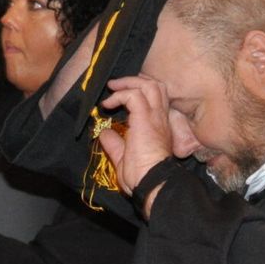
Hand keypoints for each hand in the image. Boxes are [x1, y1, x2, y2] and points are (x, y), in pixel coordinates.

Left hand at [97, 75, 174, 208]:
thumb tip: (104, 133)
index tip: (119, 97)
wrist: (152, 182)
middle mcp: (160, 118)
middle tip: (115, 86)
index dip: (138, 92)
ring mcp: (155, 117)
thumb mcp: (123, 158)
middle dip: (135, 80)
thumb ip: (115, 144)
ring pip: (149, 85)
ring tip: (112, 88)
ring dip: (128, 83)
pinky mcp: (145, 118)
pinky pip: (133, 95)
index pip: (155, 99)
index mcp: (158, 126)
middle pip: (155, 86)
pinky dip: (119, 95)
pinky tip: (108, 105)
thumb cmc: (142, 176)